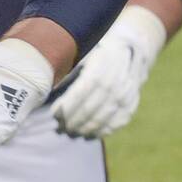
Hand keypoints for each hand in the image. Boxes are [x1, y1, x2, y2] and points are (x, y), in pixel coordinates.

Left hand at [53, 5, 165, 137]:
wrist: (131, 47)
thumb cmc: (98, 50)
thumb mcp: (82, 55)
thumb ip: (68, 71)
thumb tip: (49, 87)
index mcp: (98, 70)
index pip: (80, 94)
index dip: (67, 106)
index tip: (54, 114)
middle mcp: (113, 84)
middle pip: (90, 108)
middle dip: (74, 121)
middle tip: (61, 128)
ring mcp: (125, 94)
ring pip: (104, 117)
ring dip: (87, 128)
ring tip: (73, 132)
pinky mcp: (132, 101)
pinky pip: (119, 120)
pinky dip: (105, 129)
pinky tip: (93, 134)